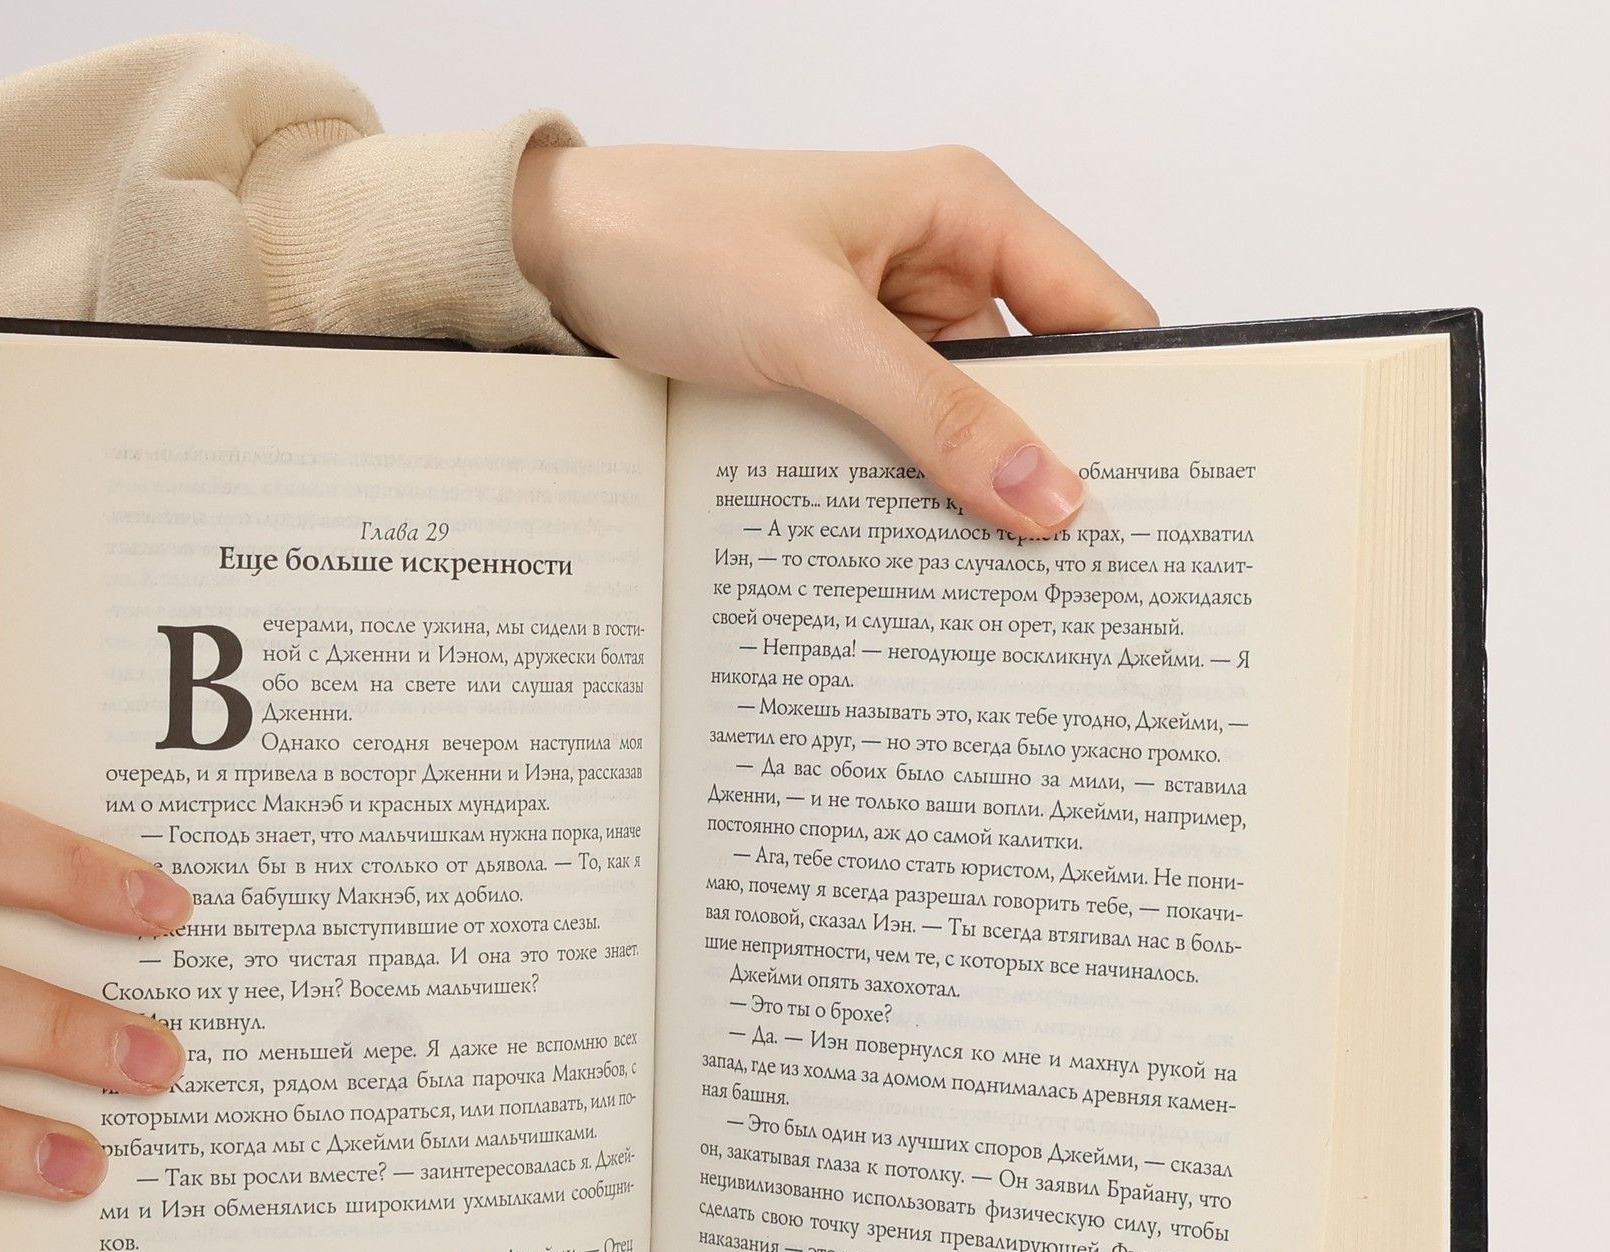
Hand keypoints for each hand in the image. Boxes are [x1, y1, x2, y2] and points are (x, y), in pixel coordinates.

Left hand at [512, 143, 1155, 536]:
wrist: (549, 259)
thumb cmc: (673, 242)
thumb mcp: (818, 332)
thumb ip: (937, 415)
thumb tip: (1049, 495)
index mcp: (964, 212)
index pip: (1096, 313)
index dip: (1134, 402)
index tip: (1154, 500)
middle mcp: (937, 265)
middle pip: (1036, 384)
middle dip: (1050, 468)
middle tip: (1077, 574)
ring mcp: (882, 329)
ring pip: (962, 428)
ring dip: (969, 495)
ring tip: (999, 587)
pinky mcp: (832, 378)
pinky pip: (896, 446)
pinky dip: (904, 496)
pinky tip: (911, 558)